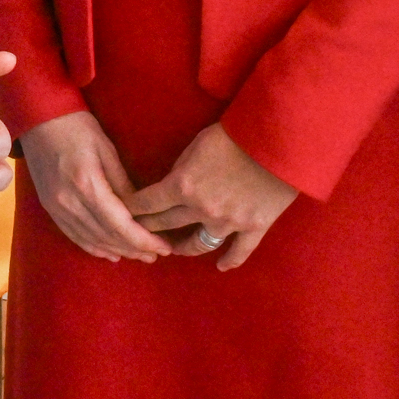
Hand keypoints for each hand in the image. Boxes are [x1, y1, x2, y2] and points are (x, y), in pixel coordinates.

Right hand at [19, 110, 171, 261]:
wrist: (39, 118)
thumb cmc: (77, 127)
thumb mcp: (107, 150)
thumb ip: (123, 184)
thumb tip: (142, 211)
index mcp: (87, 185)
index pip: (120, 225)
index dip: (144, 241)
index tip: (164, 247)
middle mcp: (69, 202)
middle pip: (107, 237)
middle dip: (135, 249)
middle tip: (158, 254)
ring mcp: (56, 208)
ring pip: (92, 241)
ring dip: (118, 251)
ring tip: (140, 255)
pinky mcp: (50, 208)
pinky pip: (74, 236)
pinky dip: (95, 248)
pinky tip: (111, 253)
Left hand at [128, 122, 297, 269]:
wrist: (278, 139)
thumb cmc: (235, 132)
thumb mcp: (198, 144)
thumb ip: (182, 168)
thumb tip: (174, 183)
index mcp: (182, 185)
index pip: (147, 203)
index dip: (131, 209)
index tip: (121, 213)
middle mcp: (201, 209)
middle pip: (166, 224)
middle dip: (147, 228)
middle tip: (137, 232)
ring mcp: (227, 222)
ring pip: (198, 243)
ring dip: (183, 248)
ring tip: (175, 250)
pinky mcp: (254, 227)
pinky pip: (239, 251)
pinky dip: (230, 261)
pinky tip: (221, 267)